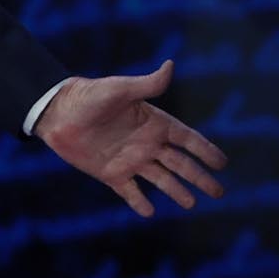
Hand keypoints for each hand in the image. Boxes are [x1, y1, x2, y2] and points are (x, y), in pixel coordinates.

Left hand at [34, 59, 226, 216]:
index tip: (222, 163)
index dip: (205, 150)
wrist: (55, 111)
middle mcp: (146, 144)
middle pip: (180, 164)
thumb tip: (171, 65)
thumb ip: (147, 84)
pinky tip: (148, 212)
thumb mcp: (119, 89)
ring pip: (161, 180)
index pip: (187, 139)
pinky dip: (139, 202)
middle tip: (218, 193)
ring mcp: (130, 160)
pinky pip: (129, 191)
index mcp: (153, 123)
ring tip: (191, 204)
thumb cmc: (88, 96)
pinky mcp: (111, 173)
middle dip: (200, 178)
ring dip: (176, 192)